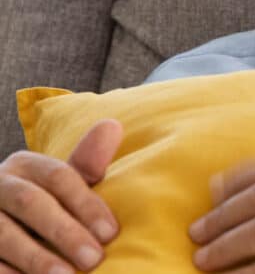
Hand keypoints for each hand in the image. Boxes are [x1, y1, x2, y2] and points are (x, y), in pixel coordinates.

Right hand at [0, 119, 121, 273]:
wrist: (1, 225)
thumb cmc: (44, 205)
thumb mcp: (64, 184)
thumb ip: (87, 163)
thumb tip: (113, 125)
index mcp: (25, 165)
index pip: (59, 176)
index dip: (86, 204)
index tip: (111, 233)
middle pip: (31, 202)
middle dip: (64, 231)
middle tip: (94, 259)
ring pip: (3, 233)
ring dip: (35, 257)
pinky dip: (6, 272)